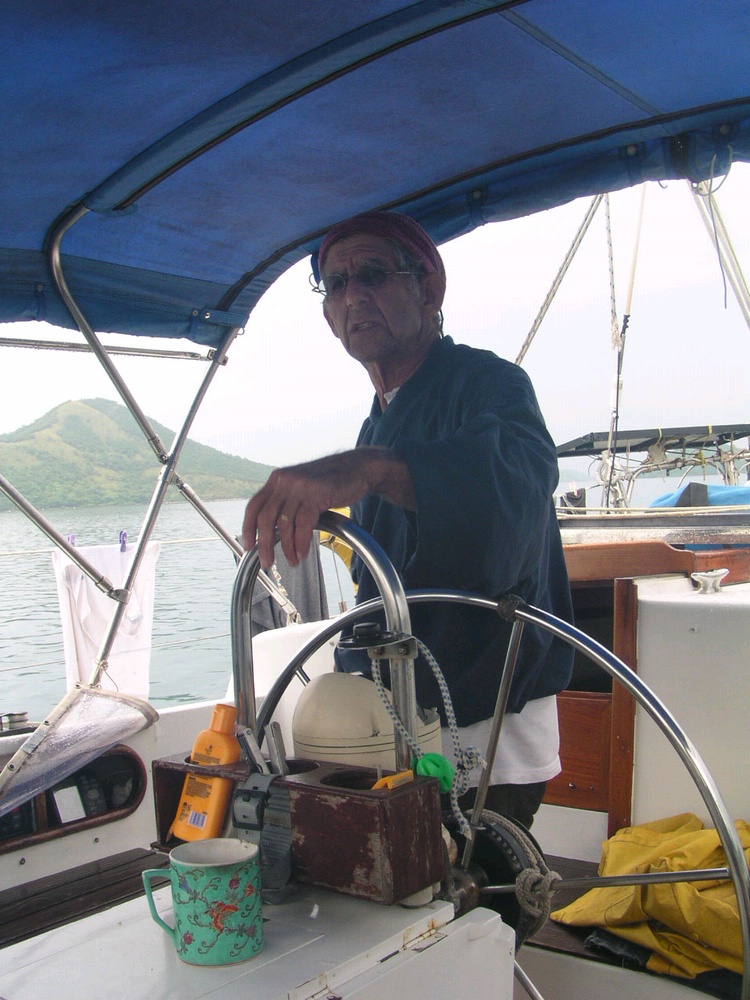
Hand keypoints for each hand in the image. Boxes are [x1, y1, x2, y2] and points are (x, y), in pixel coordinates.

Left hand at [241, 447, 414, 567]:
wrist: (357, 467)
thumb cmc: (330, 481)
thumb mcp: (302, 486)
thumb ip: (287, 500)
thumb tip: (274, 528)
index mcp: (277, 479)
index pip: (254, 505)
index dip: (247, 528)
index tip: (248, 546)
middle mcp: (284, 481)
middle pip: (265, 518)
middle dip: (264, 544)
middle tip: (268, 562)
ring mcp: (300, 486)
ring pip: (285, 524)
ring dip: (287, 548)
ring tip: (293, 561)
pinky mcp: (316, 493)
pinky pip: (304, 524)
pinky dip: (301, 542)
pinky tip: (303, 552)